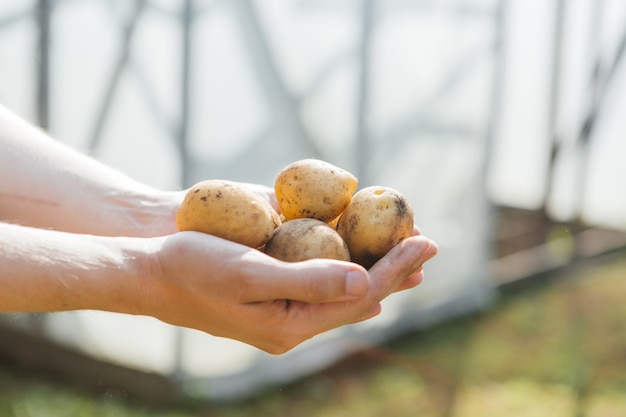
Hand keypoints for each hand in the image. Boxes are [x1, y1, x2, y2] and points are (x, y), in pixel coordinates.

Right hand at [142, 229, 436, 353]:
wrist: (149, 274)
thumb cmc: (192, 268)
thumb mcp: (250, 273)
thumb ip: (308, 281)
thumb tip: (365, 281)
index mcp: (291, 326)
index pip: (359, 295)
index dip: (396, 267)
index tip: (427, 242)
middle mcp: (292, 325)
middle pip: (358, 298)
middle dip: (395, 270)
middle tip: (429, 246)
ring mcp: (282, 312)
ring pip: (342, 292)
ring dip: (375, 269)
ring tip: (407, 254)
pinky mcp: (272, 296)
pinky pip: (320, 285)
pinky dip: (346, 267)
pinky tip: (359, 260)